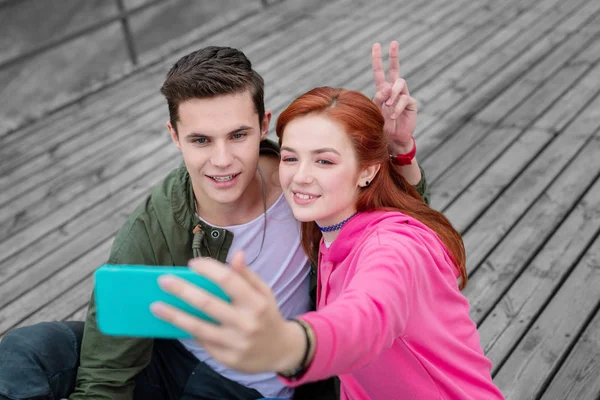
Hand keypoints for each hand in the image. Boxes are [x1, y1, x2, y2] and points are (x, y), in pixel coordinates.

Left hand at [150, 252, 305, 373]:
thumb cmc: (267, 315)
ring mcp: (236, 343)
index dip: (208, 270)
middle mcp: (246, 323)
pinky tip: (175, 322)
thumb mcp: (264, 292)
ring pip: (198, 327)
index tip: (192, 263)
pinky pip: (203, 342)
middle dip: (182, 290)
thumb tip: (237, 254)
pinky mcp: (227, 358)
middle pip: (207, 303)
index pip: (228, 280)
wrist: (281, 351)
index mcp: (256, 302)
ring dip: (173, 316)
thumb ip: (247, 275)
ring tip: (155, 306)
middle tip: (163, 281)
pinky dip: (188, 331)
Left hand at [372, 41, 417, 153]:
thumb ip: (379, 98)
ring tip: (388, 106)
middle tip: (394, 43)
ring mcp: (403, 95)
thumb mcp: (376, 111)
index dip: (378, 59)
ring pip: (399, 83)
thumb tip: (386, 87)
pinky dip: (397, 107)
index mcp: (383, 91)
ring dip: (392, 93)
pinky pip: (404, 99)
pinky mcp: (411, 103)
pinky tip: (394, 115)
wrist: (393, 139)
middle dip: (394, 56)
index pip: (380, 72)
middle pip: (395, 70)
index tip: (376, 45)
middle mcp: (394, 90)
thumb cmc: (382, 125)